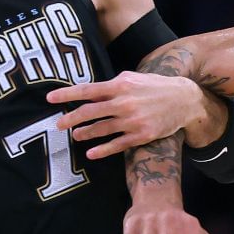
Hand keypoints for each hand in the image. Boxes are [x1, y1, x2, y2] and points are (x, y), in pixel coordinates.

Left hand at [47, 75, 210, 158]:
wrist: (184, 100)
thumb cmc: (154, 87)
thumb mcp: (132, 80)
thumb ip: (111, 87)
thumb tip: (89, 94)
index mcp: (120, 85)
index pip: (87, 90)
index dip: (66, 95)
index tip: (49, 99)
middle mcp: (124, 103)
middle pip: (89, 112)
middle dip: (70, 118)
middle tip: (58, 124)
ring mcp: (132, 121)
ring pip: (101, 129)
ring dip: (84, 134)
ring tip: (76, 135)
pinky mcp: (141, 135)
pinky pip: (117, 145)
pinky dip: (102, 150)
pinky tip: (91, 153)